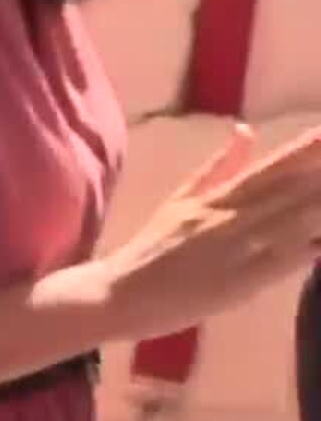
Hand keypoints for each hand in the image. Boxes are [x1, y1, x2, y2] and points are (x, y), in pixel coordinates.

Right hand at [100, 123, 320, 336]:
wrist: (119, 292)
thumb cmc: (151, 247)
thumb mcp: (181, 198)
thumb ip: (218, 166)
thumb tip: (246, 128)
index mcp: (219, 194)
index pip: (275, 165)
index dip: (309, 149)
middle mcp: (233, 214)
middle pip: (296, 190)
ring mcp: (240, 247)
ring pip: (299, 220)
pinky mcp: (244, 280)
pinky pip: (290, 259)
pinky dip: (313, 247)